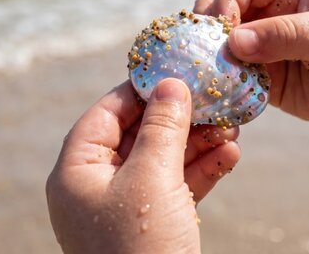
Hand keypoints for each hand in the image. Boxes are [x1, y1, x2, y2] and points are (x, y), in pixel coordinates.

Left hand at [46, 79, 240, 252]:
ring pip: (162, 161)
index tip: (173, 71)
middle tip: (212, 99)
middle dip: (179, 119)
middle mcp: (97, 187)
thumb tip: (171, 85)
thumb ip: (162, 128)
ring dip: (198, 143)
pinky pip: (177, 187)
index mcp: (77, 173)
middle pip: (138, 136)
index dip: (138, 90)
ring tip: (231, 128)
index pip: (104, 115)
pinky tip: (231, 156)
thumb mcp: (152, 179)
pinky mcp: (153, 224)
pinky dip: (202, 171)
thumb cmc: (142, 247)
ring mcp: (126, 208)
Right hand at [194, 0, 308, 129]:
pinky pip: (233, 76)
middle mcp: (271, 13)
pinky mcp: (263, 78)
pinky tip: (218, 91)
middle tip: (202, 46)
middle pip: (224, 8)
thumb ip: (283, 35)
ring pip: (223, 44)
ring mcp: (265, 46)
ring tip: (206, 72)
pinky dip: (222, 83)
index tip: (222, 26)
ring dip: (211, 56)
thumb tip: (234, 42)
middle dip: (210, 26)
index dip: (226, 0)